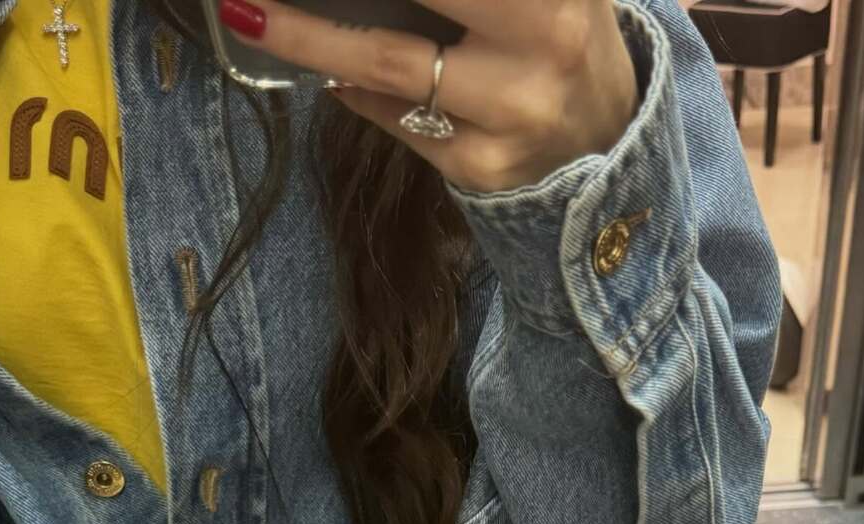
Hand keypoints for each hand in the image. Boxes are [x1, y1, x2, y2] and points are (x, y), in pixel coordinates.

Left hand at [218, 0, 639, 192]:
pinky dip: (359, 89)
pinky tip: (335, 73)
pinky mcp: (479, 167)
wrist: (612, 140)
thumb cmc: (564, 33)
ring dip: (310, 38)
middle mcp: (540, 48)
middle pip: (413, 7)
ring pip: (387, 66)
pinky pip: (398, 117)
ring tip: (251, 15)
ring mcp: (508, 117)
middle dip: (321, 13)